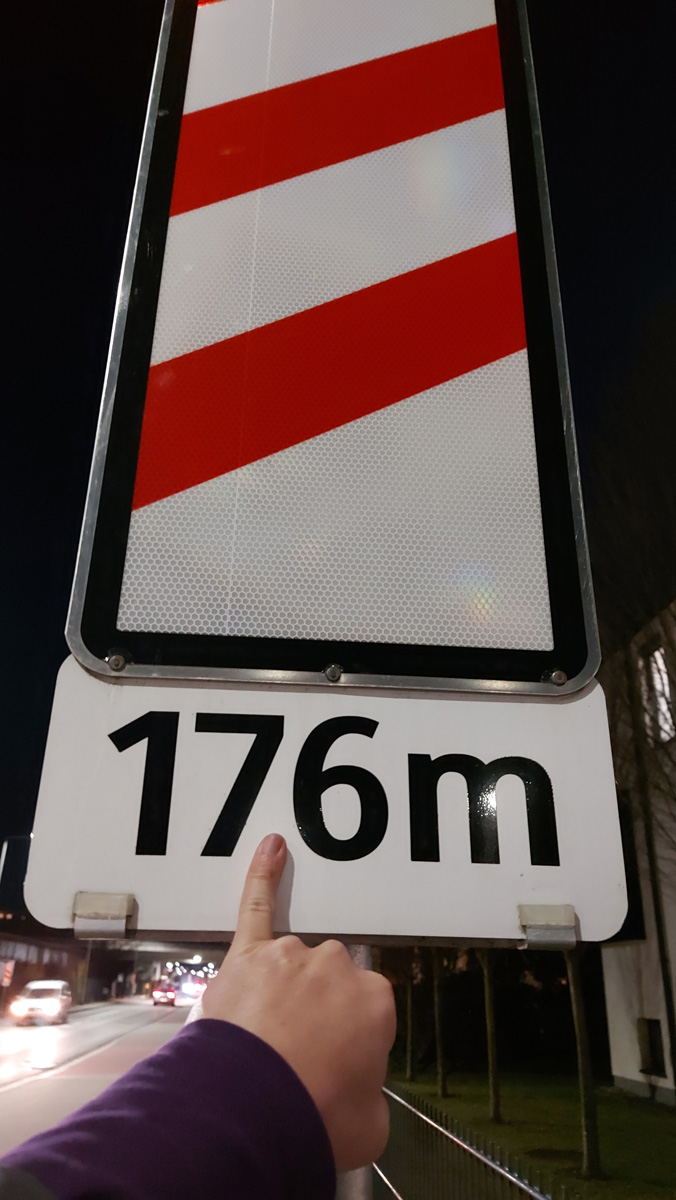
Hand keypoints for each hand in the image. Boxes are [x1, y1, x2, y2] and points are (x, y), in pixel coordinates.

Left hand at [200, 833, 395, 1171]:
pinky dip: (263, 875)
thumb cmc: (313, 1115)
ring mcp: (292, 954)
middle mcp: (337, 968)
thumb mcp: (369, 1125)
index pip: (366, 1013)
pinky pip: (257, 905)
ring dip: (282, 994)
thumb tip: (359, 1094)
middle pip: (328, 984)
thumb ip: (369, 1095)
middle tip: (297, 1059)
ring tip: (265, 1040)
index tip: (332, 1069)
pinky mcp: (249, 952)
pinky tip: (271, 848)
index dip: (347, 1043)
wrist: (251, 1109)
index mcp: (375, 1002)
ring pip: (290, 966)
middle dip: (316, 1016)